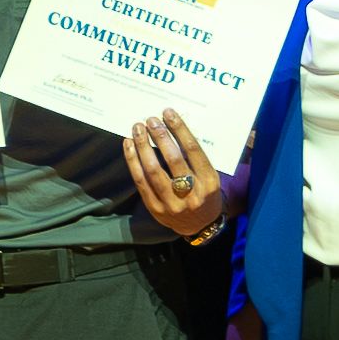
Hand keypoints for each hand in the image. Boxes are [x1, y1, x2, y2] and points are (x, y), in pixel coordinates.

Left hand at [123, 107, 231, 243]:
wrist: (200, 225)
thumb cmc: (204, 193)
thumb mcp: (210, 177)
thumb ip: (195, 158)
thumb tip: (173, 128)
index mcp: (209, 182)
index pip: (193, 150)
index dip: (180, 130)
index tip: (168, 114)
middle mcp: (192, 193)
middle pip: (173, 159)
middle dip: (160, 136)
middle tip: (150, 119)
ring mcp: (172, 203)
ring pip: (153, 170)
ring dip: (143, 146)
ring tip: (137, 129)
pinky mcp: (156, 208)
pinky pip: (140, 181)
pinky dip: (133, 161)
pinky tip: (129, 145)